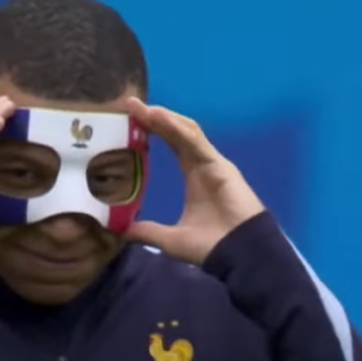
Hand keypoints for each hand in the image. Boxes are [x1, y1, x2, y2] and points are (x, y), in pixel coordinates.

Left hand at [123, 97, 264, 264]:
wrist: (239, 256)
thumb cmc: (211, 247)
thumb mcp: (170, 239)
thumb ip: (147, 231)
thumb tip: (122, 230)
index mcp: (193, 177)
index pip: (171, 144)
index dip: (154, 130)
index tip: (132, 119)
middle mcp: (203, 165)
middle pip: (177, 132)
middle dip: (155, 117)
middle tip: (131, 104)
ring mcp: (213, 163)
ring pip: (187, 132)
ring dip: (165, 118)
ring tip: (143, 108)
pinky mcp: (220, 166)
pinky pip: (196, 143)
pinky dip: (178, 129)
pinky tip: (161, 119)